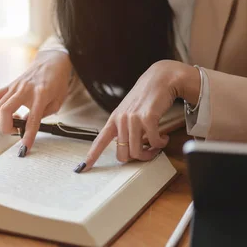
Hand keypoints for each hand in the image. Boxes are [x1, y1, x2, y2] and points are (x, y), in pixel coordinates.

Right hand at [0, 51, 72, 156]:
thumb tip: (24, 125)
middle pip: (5, 111)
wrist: (52, 61)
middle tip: (15, 131)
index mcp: (41, 95)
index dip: (28, 136)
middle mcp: (25, 90)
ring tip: (14, 119)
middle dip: (6, 128)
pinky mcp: (9, 84)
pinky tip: (2, 112)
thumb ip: (42, 115)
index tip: (24, 148)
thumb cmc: (57, 82)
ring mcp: (14, 86)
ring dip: (3, 119)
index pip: (32, 120)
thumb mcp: (57, 101)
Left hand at [76, 60, 200, 172]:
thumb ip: (125, 128)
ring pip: (137, 152)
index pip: (99, 141)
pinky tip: (163, 138)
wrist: (160, 79)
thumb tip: (128, 148)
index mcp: (114, 119)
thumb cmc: (146, 97)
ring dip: (150, 153)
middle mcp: (121, 120)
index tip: (83, 168)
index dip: (92, 156)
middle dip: (136, 158)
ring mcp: (133, 119)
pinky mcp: (147, 118)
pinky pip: (153, 142)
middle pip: (122, 154)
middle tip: (147, 152)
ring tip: (156, 145)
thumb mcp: (129, 111)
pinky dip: (160, 144)